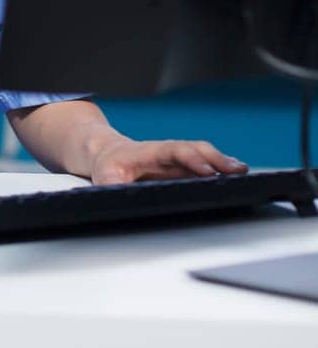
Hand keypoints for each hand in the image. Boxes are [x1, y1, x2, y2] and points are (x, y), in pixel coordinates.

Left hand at [89, 136, 247, 185]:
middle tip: (236, 171)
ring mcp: (176, 158)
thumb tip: (117, 197)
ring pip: (203, 155)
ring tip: (242, 172)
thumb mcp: (104, 178)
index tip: (208, 173)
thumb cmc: (108, 167)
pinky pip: (204, 164)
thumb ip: (112, 187)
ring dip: (222, 162)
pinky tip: (236, 175)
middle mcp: (167, 151)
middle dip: (216, 159)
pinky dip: (220, 168)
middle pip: (195, 150)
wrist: (107, 154)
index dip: (192, 160)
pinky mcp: (182, 166)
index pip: (174, 151)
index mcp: (149, 152)